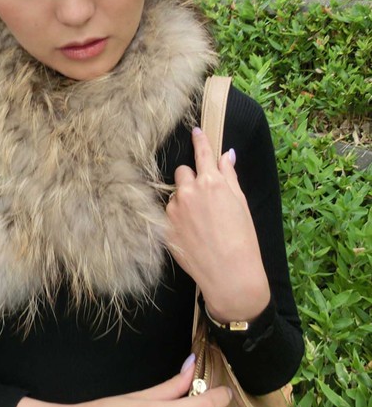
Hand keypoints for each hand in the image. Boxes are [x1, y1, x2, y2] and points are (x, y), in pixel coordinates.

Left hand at [165, 127, 269, 322]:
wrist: (230, 275)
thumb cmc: (242, 240)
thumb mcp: (240, 204)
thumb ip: (230, 177)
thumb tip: (226, 155)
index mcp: (211, 183)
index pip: (202, 153)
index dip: (200, 140)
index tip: (195, 131)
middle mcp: (188, 192)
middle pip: (182, 172)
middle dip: (191, 179)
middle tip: (204, 197)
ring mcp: (173, 211)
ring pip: (174, 195)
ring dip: (183, 202)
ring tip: (200, 223)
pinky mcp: (164, 228)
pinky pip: (168, 215)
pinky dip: (177, 220)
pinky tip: (192, 235)